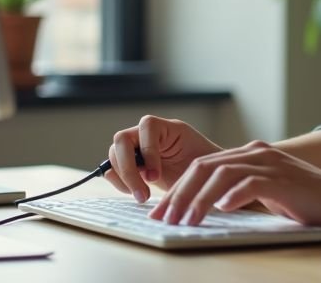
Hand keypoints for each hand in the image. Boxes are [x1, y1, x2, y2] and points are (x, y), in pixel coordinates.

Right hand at [103, 115, 220, 201]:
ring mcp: (137, 149)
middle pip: (122, 139)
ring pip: (113, 155)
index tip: (155, 177)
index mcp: (168, 128)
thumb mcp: (202, 163)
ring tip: (142, 196)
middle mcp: (148, 135)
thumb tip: (169, 174)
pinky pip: (112, 169)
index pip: (147, 125)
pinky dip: (119, 183)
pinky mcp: (130, 165)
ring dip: (123, 178)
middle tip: (142, 194)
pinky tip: (136, 193)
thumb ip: (185, 162)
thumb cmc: (208, 170)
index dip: (148, 150)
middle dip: (128, 169)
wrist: (206, 182)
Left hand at [149, 140, 320, 231]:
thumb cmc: (306, 201)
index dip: (179, 188)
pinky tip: (222, 209)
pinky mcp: (282, 179)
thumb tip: (211, 205)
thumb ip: (242, 189)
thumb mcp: (267, 192)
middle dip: (179, 193)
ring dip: (198, 199)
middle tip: (163, 217)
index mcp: (251, 154)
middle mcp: (257, 153)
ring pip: (221, 174)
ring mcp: (270, 164)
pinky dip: (233, 196)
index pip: (203, 165)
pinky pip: (250, 184)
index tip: (162, 210)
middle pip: (205, 166)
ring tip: (185, 221)